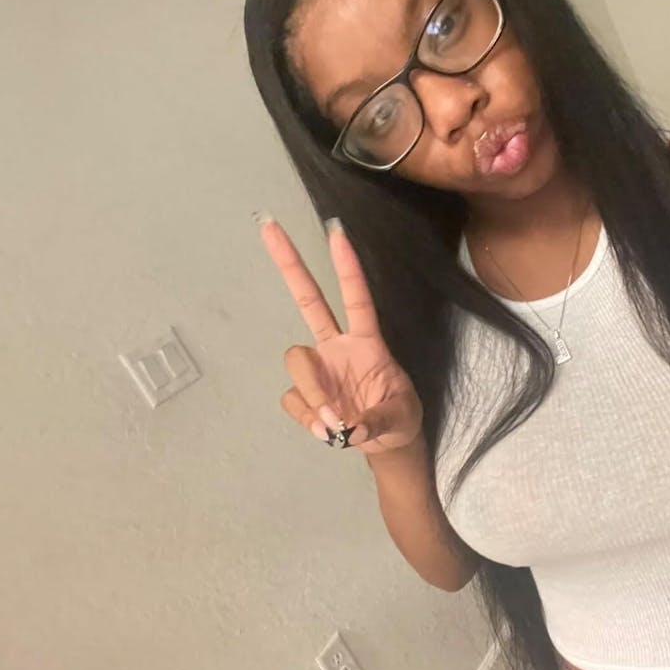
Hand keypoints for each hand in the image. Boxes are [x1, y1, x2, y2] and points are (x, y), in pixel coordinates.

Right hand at [259, 216, 422, 454]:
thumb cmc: (399, 418)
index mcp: (366, 342)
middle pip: (308, 299)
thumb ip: (377, 421)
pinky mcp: (305, 394)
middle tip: (269, 225)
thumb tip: (351, 429)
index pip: (356, 299)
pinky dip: (309, 419)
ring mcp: (318, 368)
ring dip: (314, 394)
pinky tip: (329, 432)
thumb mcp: (401, 418)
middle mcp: (336, 346)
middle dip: (289, 263)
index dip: (347, 268)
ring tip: (336, 424)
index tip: (336, 231)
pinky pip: (293, 399)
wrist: (387, 444)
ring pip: (297, 360)